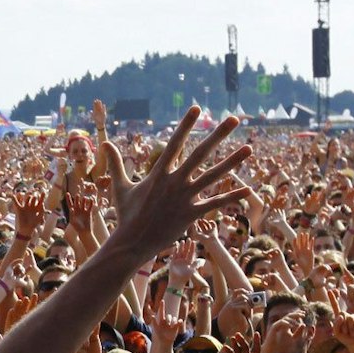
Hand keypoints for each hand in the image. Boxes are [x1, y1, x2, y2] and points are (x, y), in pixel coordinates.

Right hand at [99, 109, 251, 255]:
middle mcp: (174, 182)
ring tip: (249, 148)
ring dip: (232, 162)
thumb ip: (116, 163)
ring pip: (213, 176)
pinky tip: (248, 189)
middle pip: (200, 154)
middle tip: (234, 120)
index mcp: (158, 173)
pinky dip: (231, 196)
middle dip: (218, 135)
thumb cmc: (126, 215)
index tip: (197, 109)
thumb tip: (104, 143)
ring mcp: (184, 198)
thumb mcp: (120, 187)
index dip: (186, 125)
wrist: (131, 244)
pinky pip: (215, 204)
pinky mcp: (191, 214)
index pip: (175, 143)